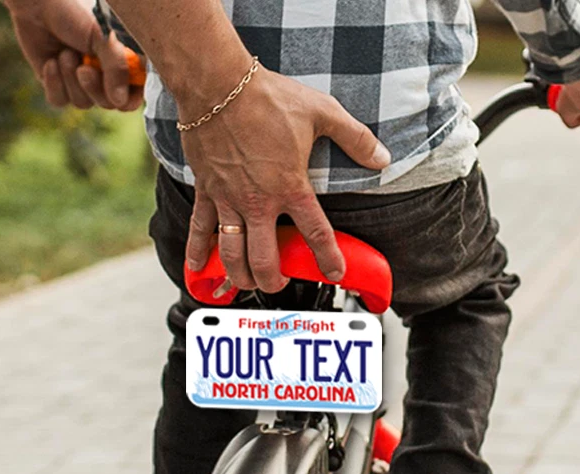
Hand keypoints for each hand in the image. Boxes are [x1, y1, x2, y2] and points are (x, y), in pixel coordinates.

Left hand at [3, 0, 143, 110]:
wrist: (38, 3)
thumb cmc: (76, 13)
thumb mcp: (103, 38)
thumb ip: (117, 68)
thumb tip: (120, 101)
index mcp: (121, 61)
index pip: (135, 94)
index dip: (129, 99)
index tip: (118, 94)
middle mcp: (103, 74)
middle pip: (108, 104)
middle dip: (93, 88)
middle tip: (83, 69)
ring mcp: (80, 81)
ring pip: (83, 103)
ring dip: (71, 80)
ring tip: (64, 54)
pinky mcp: (57, 83)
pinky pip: (60, 100)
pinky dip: (54, 83)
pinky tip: (50, 62)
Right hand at [182, 66, 390, 293]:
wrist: (219, 85)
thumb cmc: (268, 97)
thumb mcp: (322, 112)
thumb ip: (355, 138)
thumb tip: (382, 157)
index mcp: (290, 187)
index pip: (316, 234)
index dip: (328, 259)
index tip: (334, 274)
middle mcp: (259, 202)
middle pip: (265, 259)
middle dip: (273, 280)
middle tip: (279, 283)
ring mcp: (230, 200)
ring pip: (232, 253)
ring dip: (240, 275)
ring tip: (248, 283)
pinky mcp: (207, 191)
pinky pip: (200, 229)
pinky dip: (197, 251)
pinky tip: (197, 268)